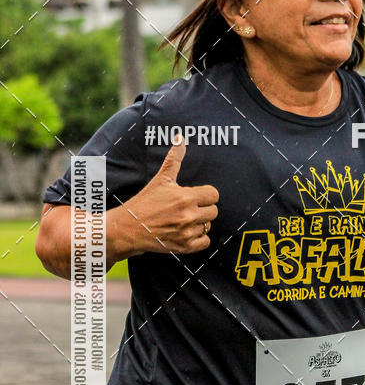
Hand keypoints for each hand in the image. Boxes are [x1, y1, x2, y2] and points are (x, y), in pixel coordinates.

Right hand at [113, 133, 218, 255]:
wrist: (129, 228)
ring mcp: (187, 232)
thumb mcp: (161, 179)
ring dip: (199, 224)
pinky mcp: (184, 246)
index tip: (195, 196)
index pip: (213, 194)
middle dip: (203, 209)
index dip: (205, 195)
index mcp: (186, 197)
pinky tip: (186, 232)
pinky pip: (205, 242)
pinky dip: (199, 239)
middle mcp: (189, 215)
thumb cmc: (145, 203)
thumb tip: (180, 138)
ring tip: (184, 220)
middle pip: (214, 211)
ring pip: (208, 226)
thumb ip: (174, 159)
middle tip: (188, 209)